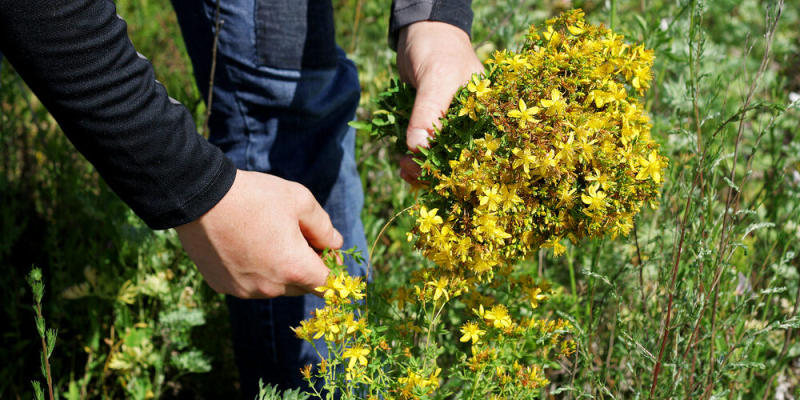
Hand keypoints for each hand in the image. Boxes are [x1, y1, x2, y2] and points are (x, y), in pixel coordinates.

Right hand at [175, 170, 341, 298]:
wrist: (201, 197)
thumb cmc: (255, 196)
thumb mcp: (300, 201)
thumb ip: (324, 227)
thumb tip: (335, 245)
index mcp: (294, 268)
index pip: (326, 285)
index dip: (330, 268)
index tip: (325, 251)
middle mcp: (270, 288)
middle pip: (300, 287)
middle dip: (304, 267)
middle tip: (296, 238)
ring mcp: (243, 290)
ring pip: (273, 287)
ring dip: (278, 271)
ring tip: (267, 238)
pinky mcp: (222, 286)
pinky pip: (247, 284)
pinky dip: (252, 270)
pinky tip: (243, 245)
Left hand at [396, 21, 483, 184]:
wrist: (421, 30)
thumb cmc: (438, 48)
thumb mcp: (435, 78)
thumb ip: (428, 113)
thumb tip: (417, 147)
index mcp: (485, 112)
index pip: (477, 150)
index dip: (456, 168)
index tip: (432, 176)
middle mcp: (472, 121)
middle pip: (457, 157)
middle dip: (434, 170)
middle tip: (410, 171)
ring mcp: (452, 122)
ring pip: (440, 155)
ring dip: (421, 166)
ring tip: (403, 168)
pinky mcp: (433, 122)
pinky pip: (427, 146)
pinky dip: (415, 157)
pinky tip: (402, 164)